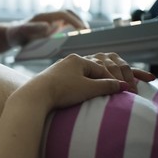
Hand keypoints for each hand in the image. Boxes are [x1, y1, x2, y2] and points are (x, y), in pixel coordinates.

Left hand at [6, 10, 87, 45]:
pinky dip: (72, 31)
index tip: (82, 30)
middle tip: (88, 33)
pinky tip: (76, 41)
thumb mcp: (22, 31)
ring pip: (68, 20)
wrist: (11, 35)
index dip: (74, 21)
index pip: (64, 15)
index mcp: (45, 16)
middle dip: (79, 22)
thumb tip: (49, 27)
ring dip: (77, 26)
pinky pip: (65, 27)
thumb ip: (33, 28)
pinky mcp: (51, 28)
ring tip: (86, 37)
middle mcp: (50, 17)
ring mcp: (51, 22)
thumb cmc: (15, 33)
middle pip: (69, 15)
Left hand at [10, 53, 154, 110]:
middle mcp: (67, 62)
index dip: (111, 80)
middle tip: (108, 93)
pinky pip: (67, 84)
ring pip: (78, 78)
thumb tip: (122, 86)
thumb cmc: (63, 90)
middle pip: (89, 72)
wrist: (34, 95)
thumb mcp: (89, 89)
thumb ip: (107, 86)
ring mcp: (57, 70)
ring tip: (92, 97)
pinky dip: (74, 89)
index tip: (120, 90)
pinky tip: (74, 97)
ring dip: (87, 87)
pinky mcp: (49, 80)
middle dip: (100, 82)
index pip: (101, 69)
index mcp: (78, 60)